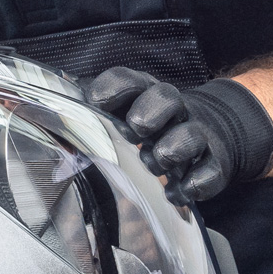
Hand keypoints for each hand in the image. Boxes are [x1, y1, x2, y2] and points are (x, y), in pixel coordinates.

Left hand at [86, 67, 272, 206]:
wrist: (213, 133)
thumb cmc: (156, 124)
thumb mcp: (128, 113)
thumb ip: (97, 113)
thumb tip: (57, 106)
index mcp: (146, 94)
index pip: (130, 81)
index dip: (113, 87)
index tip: (96, 100)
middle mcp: (174, 111)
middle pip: (166, 97)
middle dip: (150, 112)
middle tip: (136, 128)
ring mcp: (197, 136)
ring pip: (190, 135)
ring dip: (172, 148)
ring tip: (157, 161)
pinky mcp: (215, 164)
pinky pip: (211, 172)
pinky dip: (195, 183)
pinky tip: (177, 192)